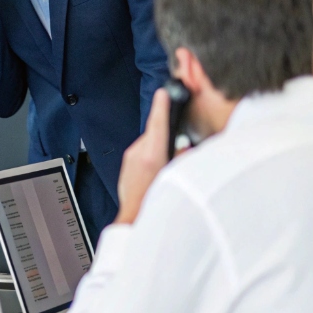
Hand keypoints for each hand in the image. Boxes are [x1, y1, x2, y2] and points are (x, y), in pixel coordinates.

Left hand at [115, 88, 170, 224]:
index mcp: (152, 156)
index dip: (161, 107)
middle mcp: (138, 154)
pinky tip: (156, 170)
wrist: (134, 218)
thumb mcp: (176, 178)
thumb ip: (182, 159)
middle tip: (175, 138)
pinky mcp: (126, 165)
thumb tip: (185, 147)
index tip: (163, 93)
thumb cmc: (157, 202)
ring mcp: (130, 159)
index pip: (157, 124)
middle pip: (154, 132)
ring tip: (166, 163)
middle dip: (164, 132)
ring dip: (158, 146)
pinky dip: (150, 155)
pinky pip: (141, 153)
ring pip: (148, 143)